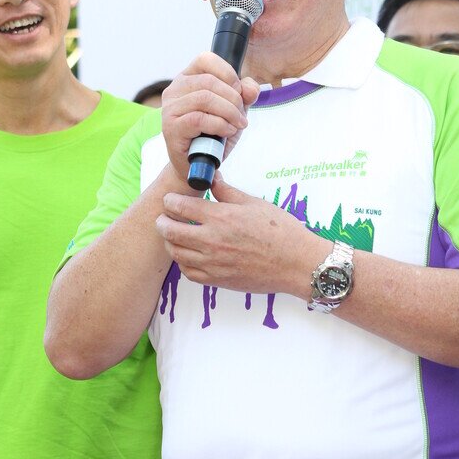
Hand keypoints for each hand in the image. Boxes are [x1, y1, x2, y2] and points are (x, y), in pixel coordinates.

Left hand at [154, 175, 323, 298]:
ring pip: (176, 253)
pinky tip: (187, 254)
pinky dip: (182, 262)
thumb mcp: (253, 203)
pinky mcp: (218, 280)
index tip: (170, 200)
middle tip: (163, 218)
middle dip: (162, 222)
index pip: (181, 207)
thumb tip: (212, 178)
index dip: (170, 201)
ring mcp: (213, 263)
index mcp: (221, 217)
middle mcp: (212, 241)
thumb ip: (227, 191)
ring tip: (173, 235)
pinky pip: (188, 272)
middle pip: (171, 231)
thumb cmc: (280, 231)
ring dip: (170, 242)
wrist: (296, 263)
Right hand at [161, 54, 259, 185]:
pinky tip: (227, 132)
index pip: (206, 59)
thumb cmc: (213, 134)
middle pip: (209, 81)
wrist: (198, 165)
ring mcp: (170, 108)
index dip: (228, 73)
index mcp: (187, 78)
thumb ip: (245, 95)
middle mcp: (174, 89)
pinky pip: (199, 119)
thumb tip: (250, 88)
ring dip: (229, 112)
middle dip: (233, 98)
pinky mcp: (171, 127)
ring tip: (236, 125)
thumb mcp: (234, 110)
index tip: (238, 92)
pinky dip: (220, 125)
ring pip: (205, 98)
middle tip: (241, 116)